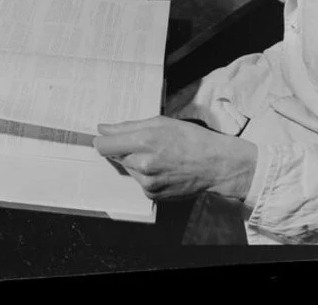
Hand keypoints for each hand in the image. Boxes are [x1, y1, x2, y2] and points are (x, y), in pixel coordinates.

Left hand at [93, 116, 257, 201]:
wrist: (215, 165)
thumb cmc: (190, 138)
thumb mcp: (161, 122)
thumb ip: (128, 126)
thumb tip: (103, 128)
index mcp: (144, 142)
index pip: (104, 145)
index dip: (102, 139)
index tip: (104, 136)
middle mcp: (142, 165)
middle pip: (115, 156)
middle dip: (123, 148)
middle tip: (143, 142)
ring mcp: (147, 183)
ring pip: (127, 168)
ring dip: (134, 161)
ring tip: (157, 154)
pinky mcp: (152, 195)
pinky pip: (138, 181)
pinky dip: (145, 174)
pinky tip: (162, 167)